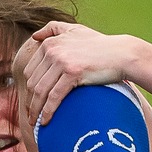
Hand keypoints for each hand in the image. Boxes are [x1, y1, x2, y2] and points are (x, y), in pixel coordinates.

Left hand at [16, 22, 144, 124]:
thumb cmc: (100, 45)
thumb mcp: (75, 30)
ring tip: (36, 123)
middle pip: (33, 82)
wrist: (122, 54)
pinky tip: (46, 122)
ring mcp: (62, 60)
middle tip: (32, 116)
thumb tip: (34, 36)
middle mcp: (53, 50)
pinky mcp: (73, 73)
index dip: (30, 88)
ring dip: (35, 110)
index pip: (30, 70)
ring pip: (40, 91)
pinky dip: (47, 112)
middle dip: (31, 101)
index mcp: (50, 43)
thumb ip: (53, 28)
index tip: (32, 101)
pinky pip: (54, 97)